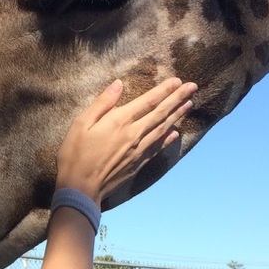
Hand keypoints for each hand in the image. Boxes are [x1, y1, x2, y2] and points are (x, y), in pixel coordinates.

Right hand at [55, 78, 196, 202]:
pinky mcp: (138, 163)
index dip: (164, 90)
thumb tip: (118, 84)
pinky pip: (158, 148)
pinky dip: (168, 139)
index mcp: (120, 121)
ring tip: (189, 104)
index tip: (177, 80)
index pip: (148, 101)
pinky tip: (176, 133)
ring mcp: (139, 150)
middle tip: (193, 87)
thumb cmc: (76, 154)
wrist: (81, 188)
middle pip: (161, 113)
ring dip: (177, 116)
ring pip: (163, 129)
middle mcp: (134, 134)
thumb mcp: (81, 123)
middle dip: (177, 99)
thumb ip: (102, 103)